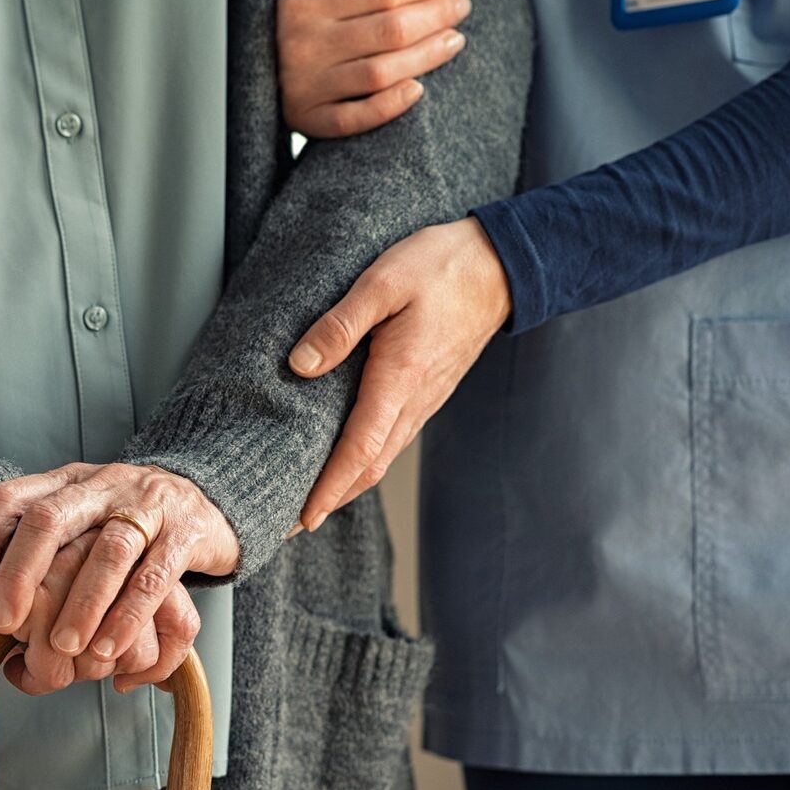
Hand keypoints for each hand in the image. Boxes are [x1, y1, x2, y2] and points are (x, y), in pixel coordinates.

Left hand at [0, 463, 237, 677]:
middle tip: (2, 622)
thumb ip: (41, 553)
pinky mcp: (186, 533)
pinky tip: (109, 648)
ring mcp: (147, 506)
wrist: (211, 499)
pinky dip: (129, 616)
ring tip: (64, 648)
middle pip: (51, 518)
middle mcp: (103, 486)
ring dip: (81, 603)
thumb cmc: (129, 523)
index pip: (11, 497)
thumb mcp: (82, 521)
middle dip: (21, 572)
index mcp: (67, 482)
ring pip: (108, 550)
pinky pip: (155, 576)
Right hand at [278, 0, 473, 138]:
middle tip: (459, 8)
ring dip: (427, 57)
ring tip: (453, 40)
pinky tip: (419, 89)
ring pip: (380, 72)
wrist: (261, 50)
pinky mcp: (307, 118)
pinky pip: (354, 119)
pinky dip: (390, 106)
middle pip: (389, 30)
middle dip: (435, 16)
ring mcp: (304, 84)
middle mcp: (301, 42)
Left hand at [288, 217, 510, 529]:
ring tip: (310, 500)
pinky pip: (392, 438)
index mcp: (399, 379)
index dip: (328, 489)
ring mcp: (424, 400)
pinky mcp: (427, 391)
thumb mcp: (382, 283)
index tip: (301, 519)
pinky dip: (365, 460)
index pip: (359, 451)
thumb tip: (300, 365)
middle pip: (369, 467)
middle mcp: (414, 400)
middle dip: (330, 500)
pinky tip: (346, 458)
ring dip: (347, 484)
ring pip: (382, 457)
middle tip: (289, 524)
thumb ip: (340, 325)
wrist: (500, 265)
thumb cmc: (441, 268)